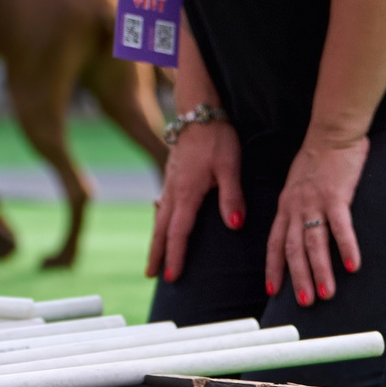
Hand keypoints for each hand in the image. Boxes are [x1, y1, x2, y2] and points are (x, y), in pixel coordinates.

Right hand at [146, 119, 242, 281]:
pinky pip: (162, 203)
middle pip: (161, 228)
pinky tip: (160, 218)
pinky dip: (160, 218)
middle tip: (151, 275)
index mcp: (187, 192)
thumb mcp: (230, 166)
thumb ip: (232, 196)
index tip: (171, 276)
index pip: (178, 231)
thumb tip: (234, 225)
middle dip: (156, 253)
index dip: (175, 255)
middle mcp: (173, 190)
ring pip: (160, 216)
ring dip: (156, 238)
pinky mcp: (172, 175)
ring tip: (154, 256)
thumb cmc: (217, 138)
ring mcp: (170, 182)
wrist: (198, 111)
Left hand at [266, 134, 367, 305]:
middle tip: (303, 302)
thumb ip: (298, 207)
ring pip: (313, 243)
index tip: (273, 289)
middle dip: (297, 277)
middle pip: (292, 248)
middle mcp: (295, 206)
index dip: (273, 267)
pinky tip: (352, 266)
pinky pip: (340, 227)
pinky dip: (346, 247)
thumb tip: (302, 229)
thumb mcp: (297, 186)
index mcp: (286, 206)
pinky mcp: (336, 196)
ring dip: (319, 271)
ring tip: (325, 295)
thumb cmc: (317, 160)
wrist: (330, 133)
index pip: (275, 242)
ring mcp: (315, 202)